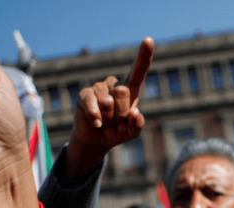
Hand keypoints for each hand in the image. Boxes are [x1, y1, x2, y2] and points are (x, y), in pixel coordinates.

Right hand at [63, 38, 153, 186]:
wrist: (96, 141)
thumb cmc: (117, 132)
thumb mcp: (131, 133)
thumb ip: (137, 125)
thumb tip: (134, 113)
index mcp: (130, 88)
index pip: (138, 70)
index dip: (144, 55)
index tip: (148, 40)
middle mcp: (114, 84)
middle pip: (124, 92)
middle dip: (122, 115)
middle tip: (117, 125)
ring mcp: (98, 87)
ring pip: (108, 103)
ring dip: (109, 121)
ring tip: (107, 125)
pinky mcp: (84, 95)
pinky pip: (92, 105)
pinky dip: (96, 118)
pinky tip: (97, 125)